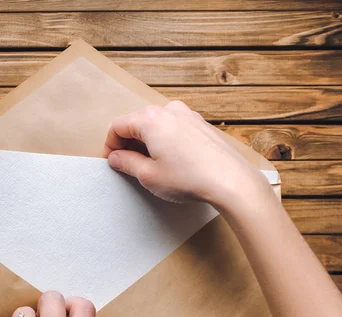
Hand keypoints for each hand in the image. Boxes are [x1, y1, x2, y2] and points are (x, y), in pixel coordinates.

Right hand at [104, 100, 269, 206]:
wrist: (230, 180)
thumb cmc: (190, 178)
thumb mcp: (149, 176)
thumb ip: (127, 163)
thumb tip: (117, 158)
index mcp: (151, 119)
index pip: (118, 125)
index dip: (111, 144)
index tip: (113, 160)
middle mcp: (169, 110)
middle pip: (137, 121)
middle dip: (129, 142)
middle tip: (128, 164)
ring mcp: (188, 115)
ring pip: (157, 124)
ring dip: (147, 141)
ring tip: (150, 165)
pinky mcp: (201, 124)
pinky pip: (174, 127)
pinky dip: (165, 140)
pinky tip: (171, 161)